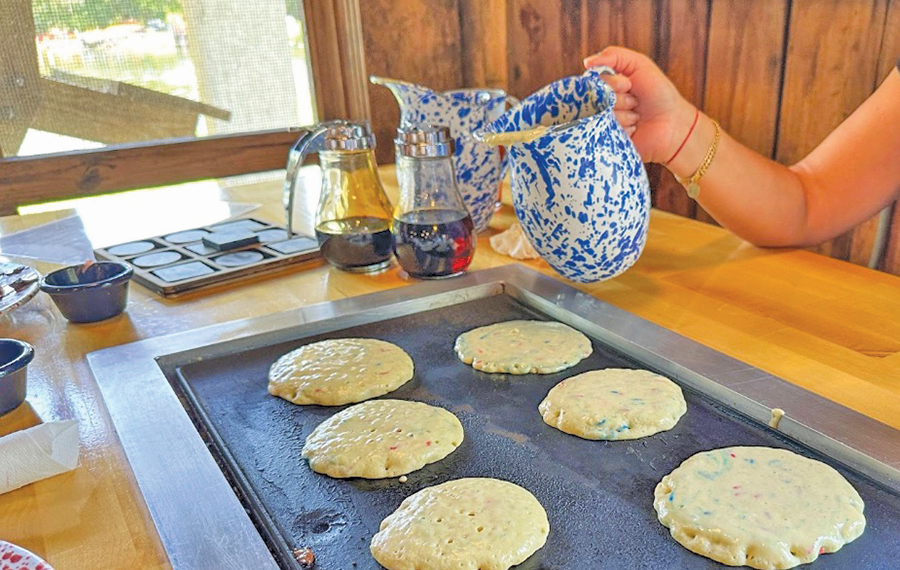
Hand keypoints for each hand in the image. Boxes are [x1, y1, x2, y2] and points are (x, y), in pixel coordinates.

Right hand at [584, 46, 695, 163]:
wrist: (674, 123)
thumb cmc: (659, 93)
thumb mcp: (639, 65)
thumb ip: (614, 56)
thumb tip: (586, 62)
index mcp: (606, 84)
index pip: (592, 81)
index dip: (612, 83)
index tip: (629, 85)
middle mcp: (602, 102)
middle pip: (595, 99)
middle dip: (620, 99)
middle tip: (636, 101)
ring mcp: (604, 122)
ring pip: (602, 117)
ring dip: (625, 115)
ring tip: (637, 117)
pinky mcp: (608, 139)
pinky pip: (607, 132)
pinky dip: (624, 129)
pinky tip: (635, 129)